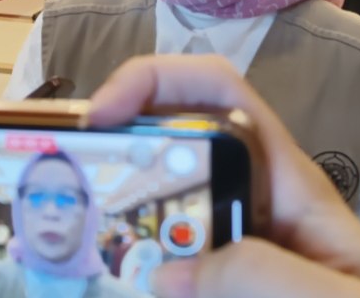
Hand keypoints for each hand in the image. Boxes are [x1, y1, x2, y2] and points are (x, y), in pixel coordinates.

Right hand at [89, 55, 359, 297]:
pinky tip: (114, 284)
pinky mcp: (224, 287)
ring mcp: (236, 250)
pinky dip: (137, 274)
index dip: (158, 81)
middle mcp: (254, 205)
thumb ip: (266, 277)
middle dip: (120, 153)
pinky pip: (171, 272)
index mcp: (288, 182)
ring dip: (119, 223)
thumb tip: (167, 275)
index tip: (102, 116)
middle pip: (176, 150)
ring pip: (163, 215)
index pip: (221, 96)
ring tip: (77, 245)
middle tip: (70, 186)